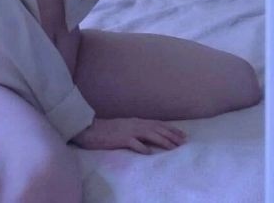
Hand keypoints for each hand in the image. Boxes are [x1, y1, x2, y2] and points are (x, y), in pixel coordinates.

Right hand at [69, 117, 187, 153]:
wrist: (89, 128)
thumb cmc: (106, 130)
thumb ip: (136, 131)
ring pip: (149, 135)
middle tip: (184, 141)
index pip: (157, 124)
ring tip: (173, 147)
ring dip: (162, 141)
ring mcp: (128, 131)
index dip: (171, 129)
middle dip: (172, 135)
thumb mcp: (124, 128)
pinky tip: (149, 153)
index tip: (182, 135)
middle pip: (157, 129)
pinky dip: (142, 147)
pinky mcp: (120, 138)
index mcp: (136, 121)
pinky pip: (133, 143)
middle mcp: (134, 124)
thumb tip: (149, 138)